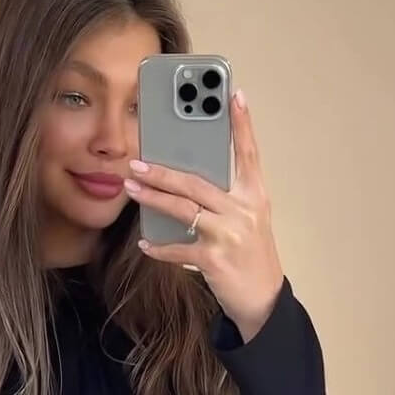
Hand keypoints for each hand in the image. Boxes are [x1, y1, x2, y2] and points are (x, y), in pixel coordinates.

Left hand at [126, 88, 284, 340]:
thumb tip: (186, 179)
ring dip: (153, 197)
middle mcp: (244, 210)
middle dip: (163, 170)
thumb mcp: (248, 220)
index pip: (248, 153)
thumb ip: (226, 197)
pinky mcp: (215, 260)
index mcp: (255, 196)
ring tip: (131, 187)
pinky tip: (145, 244)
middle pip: (197, 182)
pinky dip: (159, 248)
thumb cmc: (251, 256)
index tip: (233, 94)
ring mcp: (229, 235)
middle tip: (136, 160)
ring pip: (183, 209)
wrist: (263, 300)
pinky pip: (179, 249)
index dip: (242, 124)